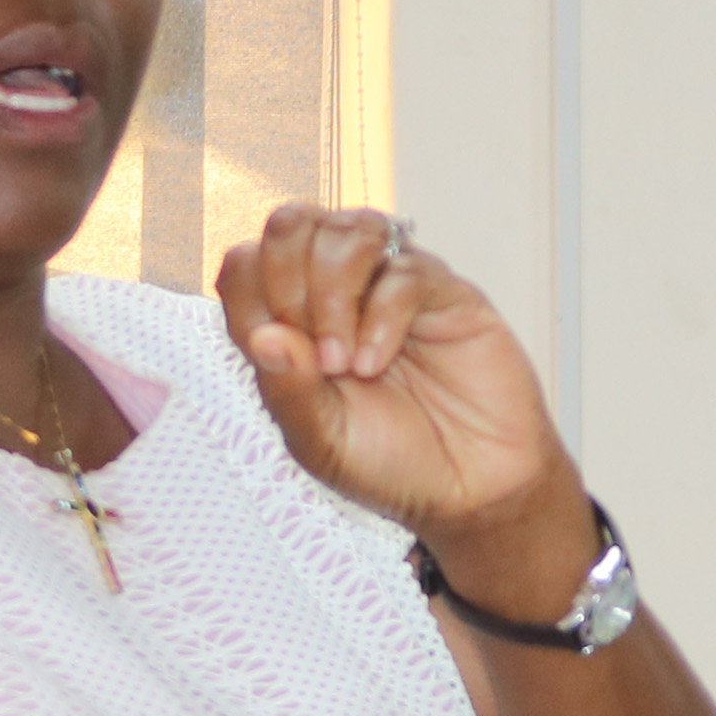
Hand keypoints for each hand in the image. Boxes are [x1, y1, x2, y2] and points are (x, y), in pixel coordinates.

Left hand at [217, 203, 571, 552]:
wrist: (469, 489)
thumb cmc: (391, 465)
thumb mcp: (320, 441)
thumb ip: (287, 390)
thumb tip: (263, 336)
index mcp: (295, 323)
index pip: (245, 263)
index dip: (253, 294)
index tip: (283, 355)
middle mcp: (340, 291)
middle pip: (292, 225)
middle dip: (290, 282)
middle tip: (315, 354)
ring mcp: (392, 286)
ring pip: (348, 230)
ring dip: (333, 292)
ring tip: (345, 364)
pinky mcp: (445, 292)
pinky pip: (405, 269)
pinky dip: (381, 317)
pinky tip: (376, 365)